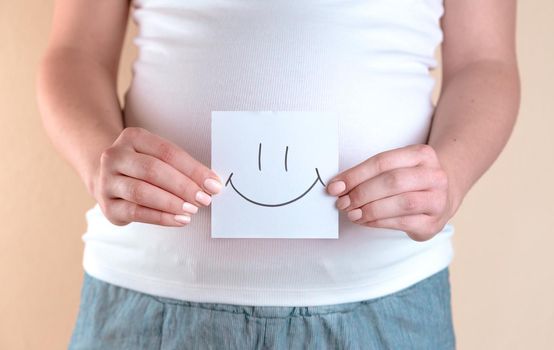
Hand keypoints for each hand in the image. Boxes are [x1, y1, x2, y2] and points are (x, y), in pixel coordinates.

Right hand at [92, 127, 222, 226]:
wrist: (109, 178)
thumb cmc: (144, 167)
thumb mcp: (159, 157)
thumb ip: (183, 168)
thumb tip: (212, 184)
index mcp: (133, 137)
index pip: (167, 152)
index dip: (193, 169)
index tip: (214, 184)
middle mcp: (115, 156)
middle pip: (153, 170)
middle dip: (183, 186)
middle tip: (204, 199)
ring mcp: (107, 181)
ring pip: (142, 192)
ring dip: (171, 203)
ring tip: (192, 210)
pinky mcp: (107, 206)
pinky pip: (136, 212)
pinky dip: (161, 218)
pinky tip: (179, 220)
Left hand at [326, 144, 456, 240]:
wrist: (443, 196)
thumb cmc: (410, 181)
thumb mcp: (396, 167)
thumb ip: (370, 174)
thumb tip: (338, 186)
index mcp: (422, 154)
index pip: (383, 161)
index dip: (355, 174)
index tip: (335, 185)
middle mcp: (435, 176)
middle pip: (392, 181)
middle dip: (361, 193)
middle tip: (342, 202)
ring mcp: (437, 200)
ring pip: (400, 203)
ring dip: (370, 209)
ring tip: (352, 213)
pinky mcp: (433, 223)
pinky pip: (402, 222)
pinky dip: (378, 222)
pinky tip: (365, 220)